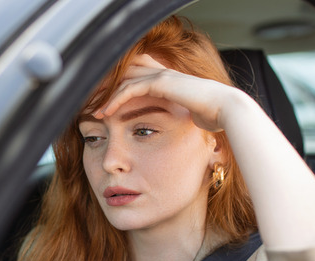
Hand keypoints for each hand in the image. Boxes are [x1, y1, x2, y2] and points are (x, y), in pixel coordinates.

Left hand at [95, 54, 249, 132]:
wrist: (226, 110)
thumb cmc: (212, 117)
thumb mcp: (188, 118)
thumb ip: (175, 120)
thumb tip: (173, 132)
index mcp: (167, 82)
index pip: (133, 81)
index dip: (115, 93)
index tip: (101, 109)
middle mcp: (162, 74)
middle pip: (123, 77)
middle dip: (104, 91)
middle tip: (87, 106)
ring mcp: (161, 76)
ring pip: (123, 80)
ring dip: (105, 96)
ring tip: (92, 110)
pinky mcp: (161, 82)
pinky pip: (130, 88)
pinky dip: (115, 100)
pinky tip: (105, 112)